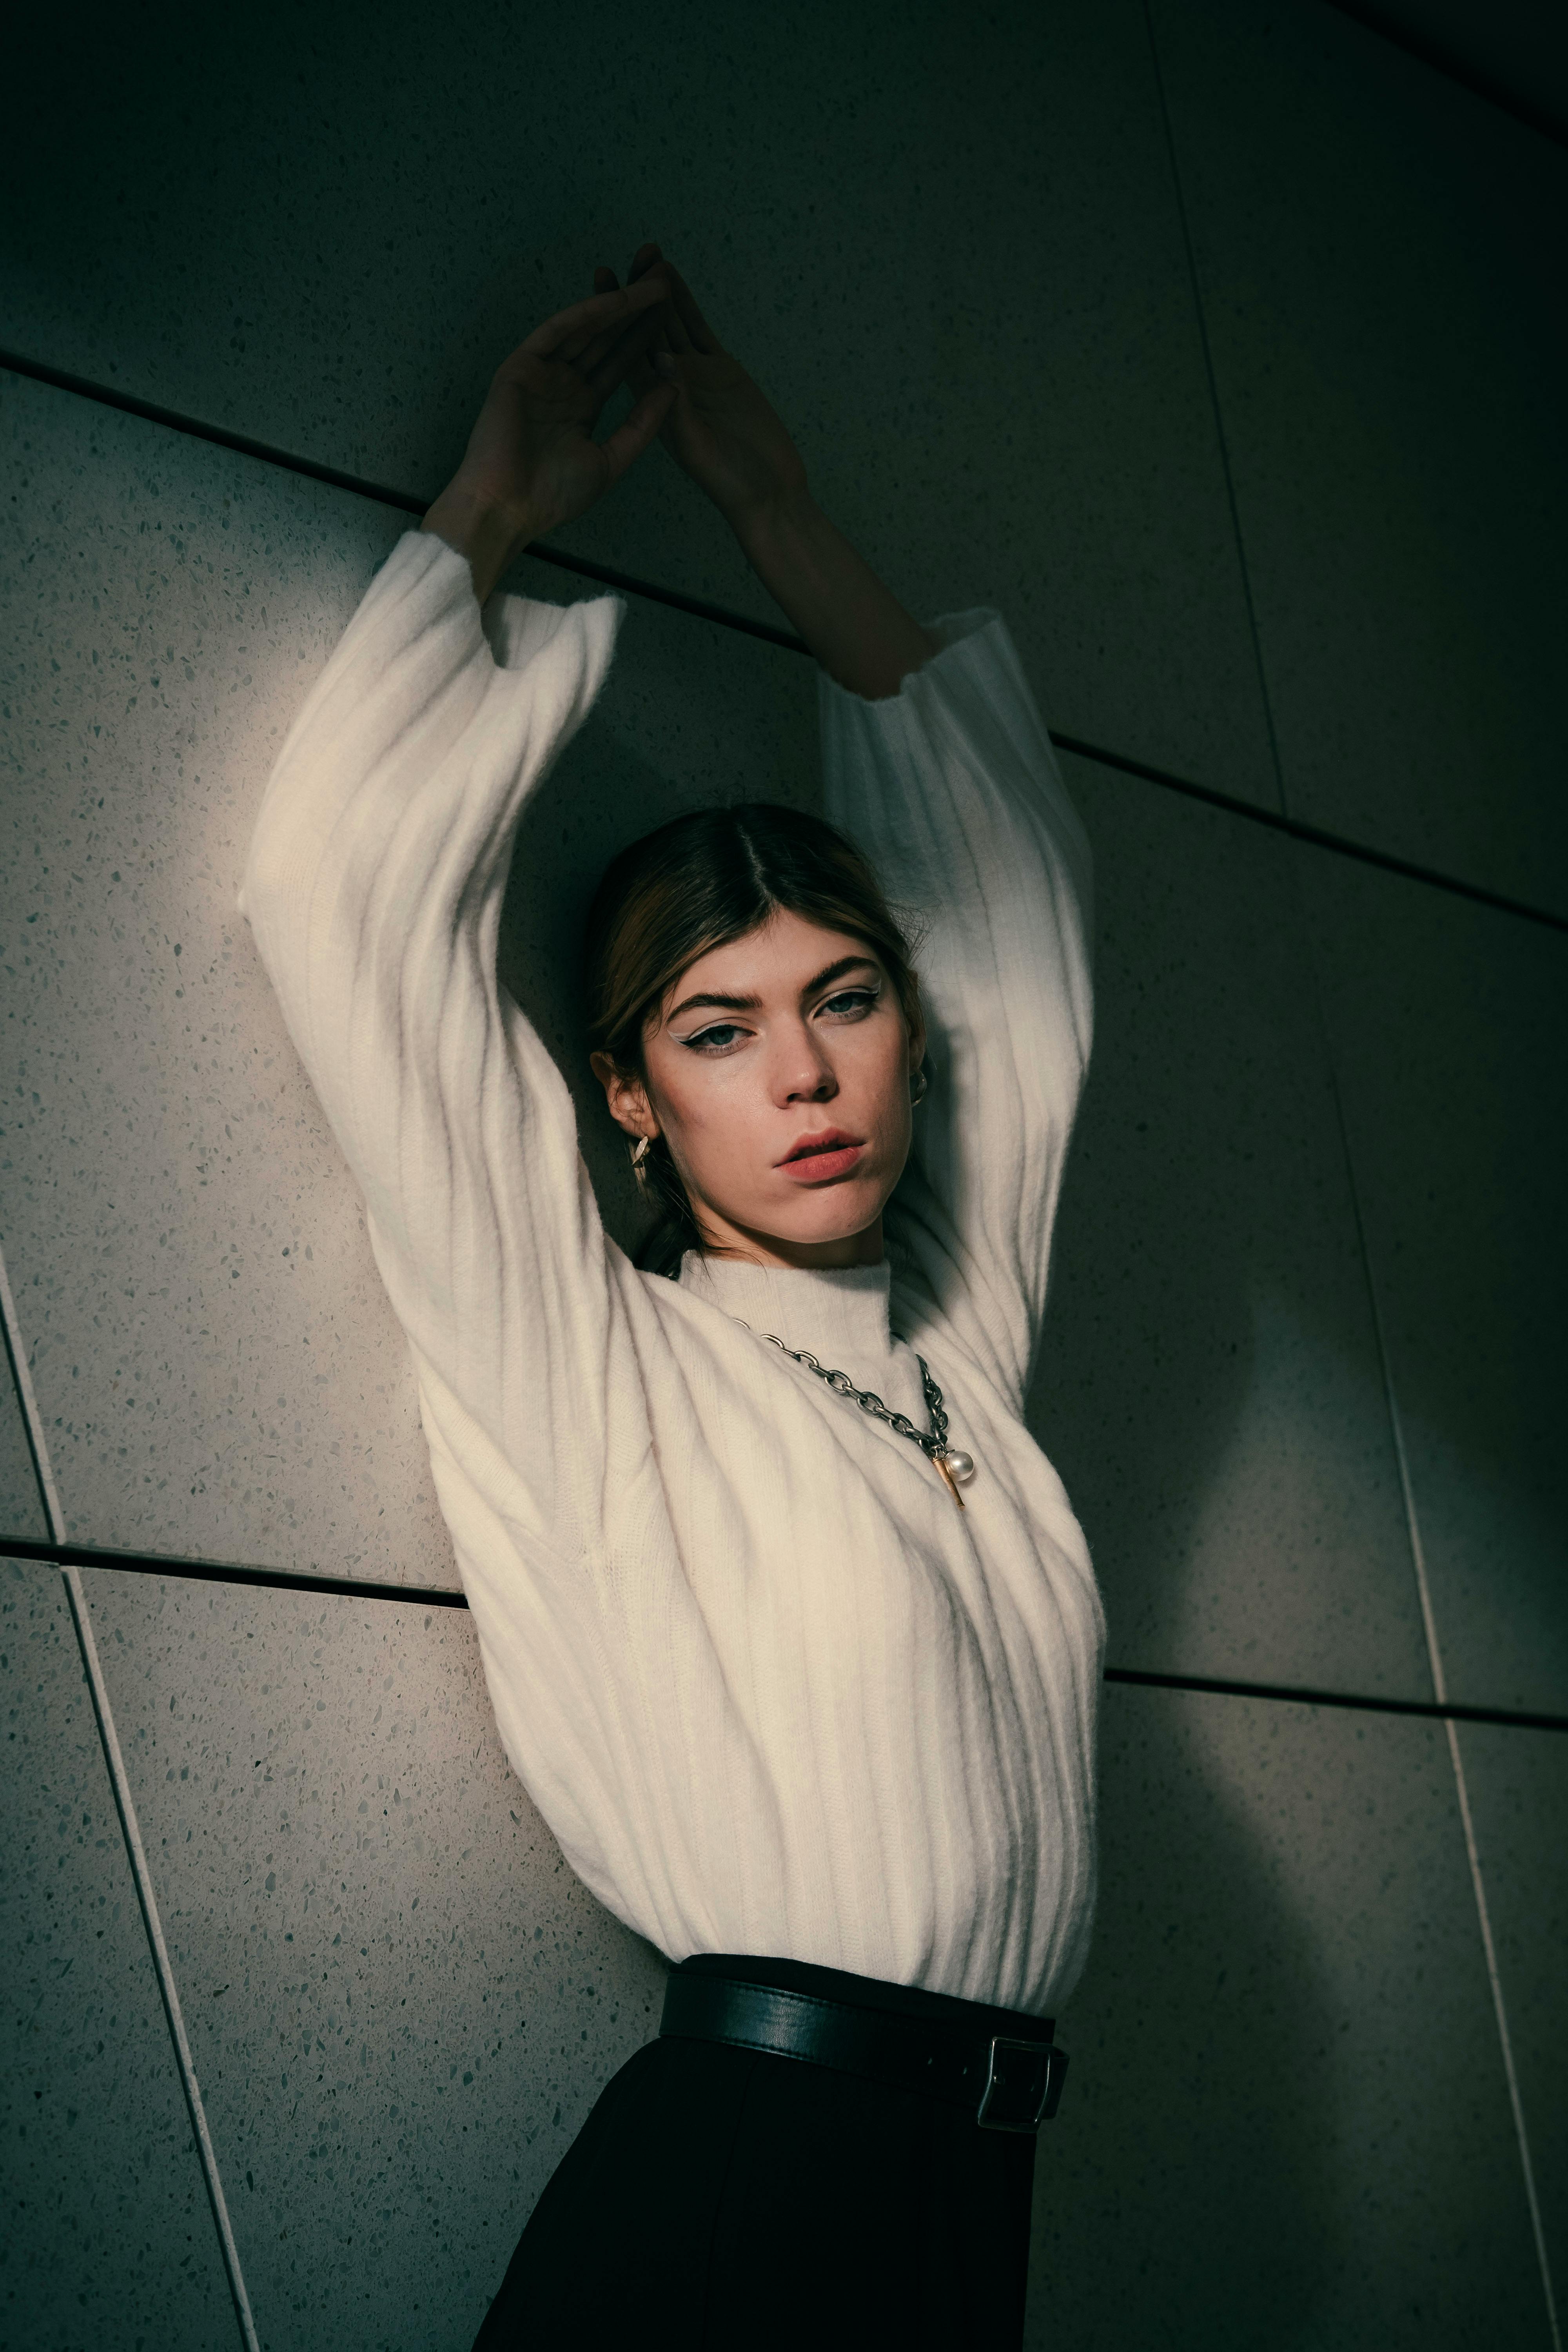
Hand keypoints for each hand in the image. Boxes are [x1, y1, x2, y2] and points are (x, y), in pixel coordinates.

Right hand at [422, 278, 674, 600]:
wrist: (509, 508)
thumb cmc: (554, 496)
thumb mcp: (612, 458)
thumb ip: (642, 424)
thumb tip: (673, 388)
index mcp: (583, 405)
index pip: (620, 363)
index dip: (646, 339)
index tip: (675, 316)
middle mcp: (563, 384)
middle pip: (606, 338)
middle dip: (637, 311)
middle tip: (668, 281)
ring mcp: (542, 372)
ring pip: (587, 329)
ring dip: (620, 304)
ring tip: (653, 282)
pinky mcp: (521, 366)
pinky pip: (558, 332)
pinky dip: (586, 315)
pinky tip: (616, 301)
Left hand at [594, 245, 808, 538]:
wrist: (769, 493)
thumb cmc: (730, 483)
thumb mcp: (699, 448)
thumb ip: (680, 407)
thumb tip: (663, 359)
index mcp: (654, 408)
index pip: (624, 356)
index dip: (610, 323)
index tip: (598, 288)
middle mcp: (669, 387)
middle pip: (642, 333)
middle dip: (630, 298)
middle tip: (618, 260)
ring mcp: (696, 376)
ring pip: (670, 324)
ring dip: (657, 292)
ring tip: (647, 255)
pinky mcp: (722, 371)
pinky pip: (698, 330)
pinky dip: (685, 304)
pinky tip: (673, 279)